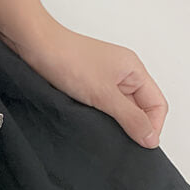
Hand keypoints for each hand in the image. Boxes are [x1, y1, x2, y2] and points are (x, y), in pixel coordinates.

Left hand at [9, 23, 167, 148]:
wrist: (32, 44)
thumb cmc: (68, 60)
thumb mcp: (104, 94)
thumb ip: (130, 118)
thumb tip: (151, 139)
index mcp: (134, 69)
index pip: (157, 104)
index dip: (152, 126)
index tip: (140, 145)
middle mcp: (121, 72)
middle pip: (139, 106)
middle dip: (132, 126)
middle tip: (119, 144)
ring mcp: (101, 76)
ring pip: (117, 107)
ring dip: (112, 121)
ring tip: (101, 134)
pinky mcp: (83, 81)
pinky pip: (99, 103)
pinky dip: (96, 114)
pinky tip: (87, 123)